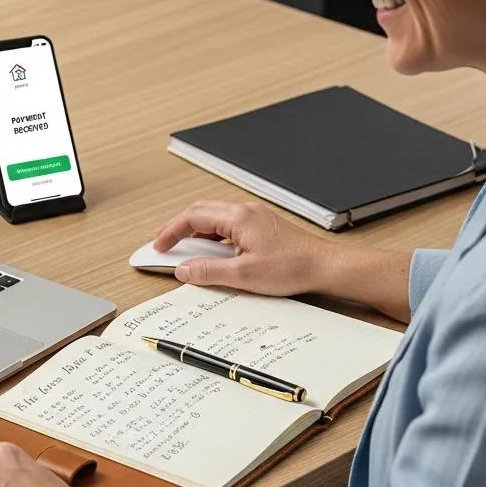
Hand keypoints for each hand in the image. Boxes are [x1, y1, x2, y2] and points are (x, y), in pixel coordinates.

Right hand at [153, 199, 332, 295]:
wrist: (326, 266)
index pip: (193, 217)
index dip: (171, 231)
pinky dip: (213, 234)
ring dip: (196, 229)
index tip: (159, 245)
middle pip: (201, 211)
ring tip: (183, 245)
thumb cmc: (293, 267)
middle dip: (179, 225)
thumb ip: (209, 272)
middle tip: (163, 240)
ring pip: (216, 216)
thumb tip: (184, 270)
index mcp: (238, 217)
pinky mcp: (263, 226)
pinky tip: (212, 249)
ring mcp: (256, 217)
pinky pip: (229, 224)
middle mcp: (246, 211)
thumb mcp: (243, 275)